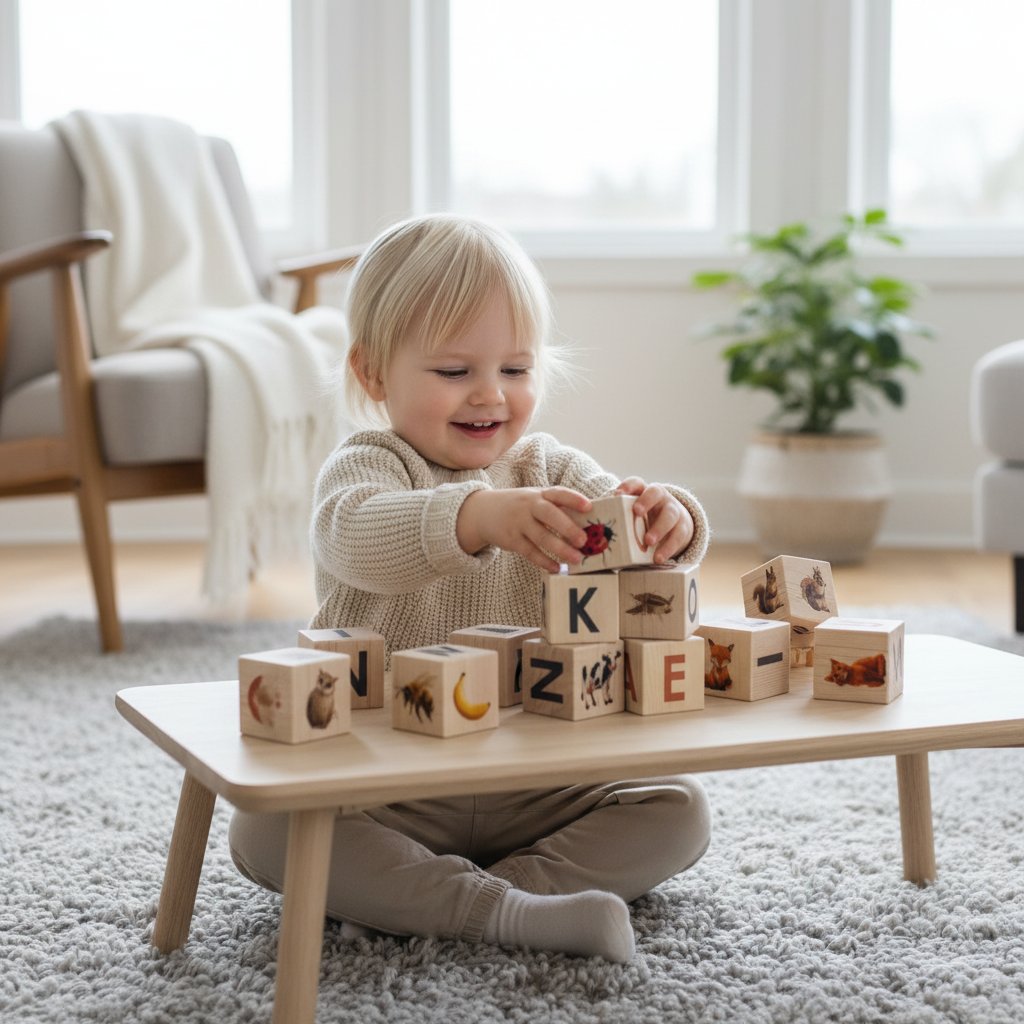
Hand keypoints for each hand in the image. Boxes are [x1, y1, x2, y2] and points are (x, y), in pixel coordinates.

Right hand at [456, 487, 593, 572]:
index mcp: (540, 494)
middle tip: (583, 540)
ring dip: (560, 549)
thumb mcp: (535, 499)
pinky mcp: (511, 540)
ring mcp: (519, 523)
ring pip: (541, 536)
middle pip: (549, 514)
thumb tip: (588, 524)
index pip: (558, 493)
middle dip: (567, 527)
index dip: (574, 499)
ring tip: (576, 559)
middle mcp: (529, 506)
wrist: (483, 511)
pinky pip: (530, 552)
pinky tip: (557, 568)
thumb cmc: (521, 507)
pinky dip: (544, 561)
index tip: (588, 507)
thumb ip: (557, 508)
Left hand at [615, 477, 693, 563]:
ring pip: (670, 515)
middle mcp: (660, 497)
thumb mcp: (631, 514)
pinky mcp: (682, 528)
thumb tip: (584, 529)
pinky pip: (678, 537)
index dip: (627, 486)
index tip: (618, 494)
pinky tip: (658, 558)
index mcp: (643, 491)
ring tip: (648, 542)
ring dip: (659, 528)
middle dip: (646, 501)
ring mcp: (673, 511)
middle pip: (656, 492)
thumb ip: (615, 517)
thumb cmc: (643, 519)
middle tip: (636, 512)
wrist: (673, 523)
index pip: (636, 482)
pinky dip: (668, 548)